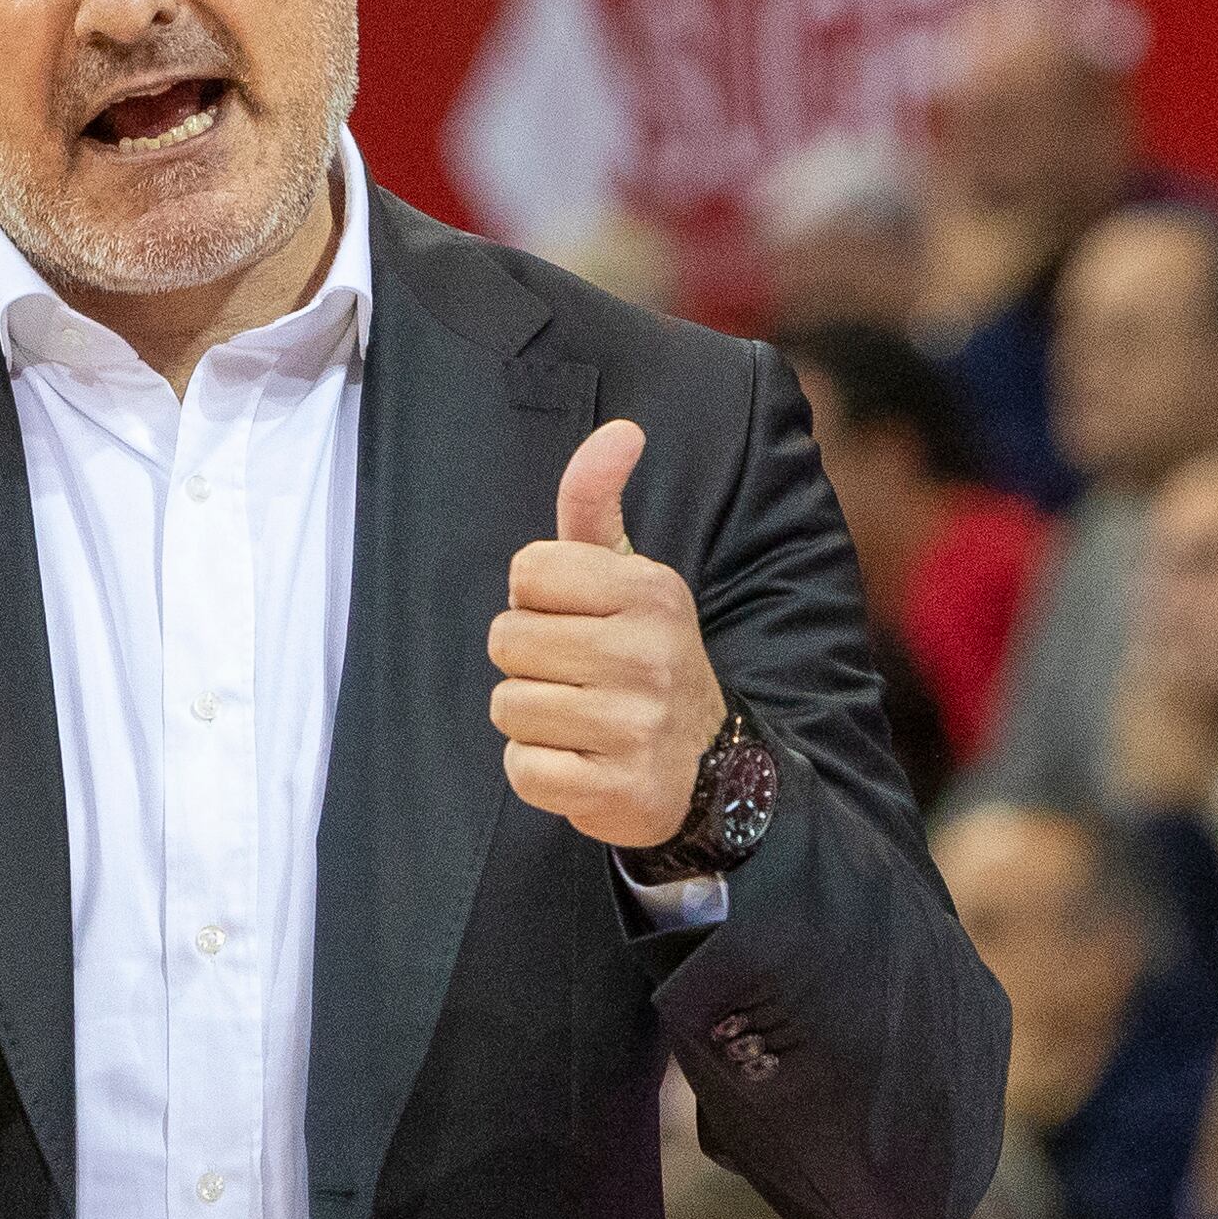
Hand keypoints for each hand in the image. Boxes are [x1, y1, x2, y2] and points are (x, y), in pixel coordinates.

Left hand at [491, 421, 722, 850]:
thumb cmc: (644, 657)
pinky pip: (524, 768)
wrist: (710, 770)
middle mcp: (648, 653)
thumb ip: (598, 504)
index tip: (576, 620)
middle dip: (528, 661)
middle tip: (577, 676)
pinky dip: (540, 770)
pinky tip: (582, 762)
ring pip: (508, 704)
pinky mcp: (618, 789)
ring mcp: (635, 725)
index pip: (528, 572)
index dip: (536, 600)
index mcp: (650, 591)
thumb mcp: (629, 577)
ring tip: (580, 720)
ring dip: (531, 718)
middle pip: (507, 639)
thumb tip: (622, 429)